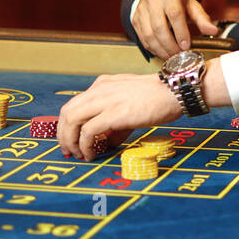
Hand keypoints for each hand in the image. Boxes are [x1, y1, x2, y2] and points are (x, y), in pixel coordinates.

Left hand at [57, 74, 181, 160]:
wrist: (175, 91)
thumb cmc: (159, 96)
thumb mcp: (131, 101)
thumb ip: (116, 120)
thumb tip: (109, 140)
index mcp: (102, 85)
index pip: (74, 104)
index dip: (67, 124)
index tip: (69, 139)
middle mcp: (99, 90)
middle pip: (66, 112)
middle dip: (62, 134)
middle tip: (68, 150)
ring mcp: (105, 100)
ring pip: (72, 121)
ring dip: (70, 140)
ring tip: (77, 154)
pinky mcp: (113, 114)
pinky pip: (88, 132)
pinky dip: (85, 145)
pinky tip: (91, 154)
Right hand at [132, 0, 219, 59]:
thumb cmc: (176, 2)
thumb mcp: (191, 6)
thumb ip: (202, 19)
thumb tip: (214, 32)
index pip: (174, 14)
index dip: (181, 32)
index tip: (187, 46)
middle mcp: (152, 1)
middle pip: (159, 27)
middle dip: (171, 45)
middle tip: (180, 56)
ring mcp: (141, 11)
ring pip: (149, 35)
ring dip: (162, 50)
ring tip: (172, 58)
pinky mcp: (135, 21)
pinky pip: (143, 39)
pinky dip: (154, 50)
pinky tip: (163, 53)